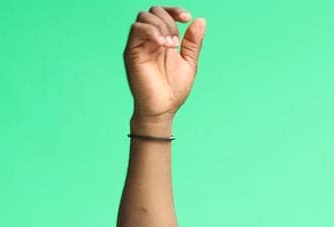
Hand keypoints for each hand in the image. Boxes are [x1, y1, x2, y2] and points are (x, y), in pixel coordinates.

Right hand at [124, 6, 207, 121]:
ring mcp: (140, 44)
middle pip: (154, 11)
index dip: (175, 10)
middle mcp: (149, 39)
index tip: (187, 18)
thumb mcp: (189, 63)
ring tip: (171, 45)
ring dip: (161, 26)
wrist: (162, 109)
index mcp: (162, 39)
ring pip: (145, 17)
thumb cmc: (173, 90)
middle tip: (176, 43)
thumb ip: (193, 43)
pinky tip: (162, 44)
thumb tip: (200, 20)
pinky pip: (137, 29)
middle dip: (169, 21)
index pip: (164, 13)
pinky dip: (151, 31)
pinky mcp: (132, 51)